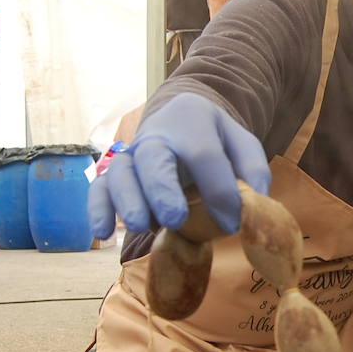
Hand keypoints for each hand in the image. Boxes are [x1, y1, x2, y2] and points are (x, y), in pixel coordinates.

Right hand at [90, 92, 269, 237]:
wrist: (180, 119)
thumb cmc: (214, 139)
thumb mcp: (241, 143)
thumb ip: (254, 168)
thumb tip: (255, 201)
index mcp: (193, 123)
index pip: (205, 154)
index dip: (219, 190)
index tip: (232, 222)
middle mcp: (157, 136)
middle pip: (154, 159)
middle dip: (162, 190)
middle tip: (175, 219)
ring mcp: (133, 154)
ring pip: (121, 173)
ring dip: (128, 201)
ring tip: (141, 226)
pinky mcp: (116, 173)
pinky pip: (100, 188)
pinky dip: (98, 209)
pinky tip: (103, 233)